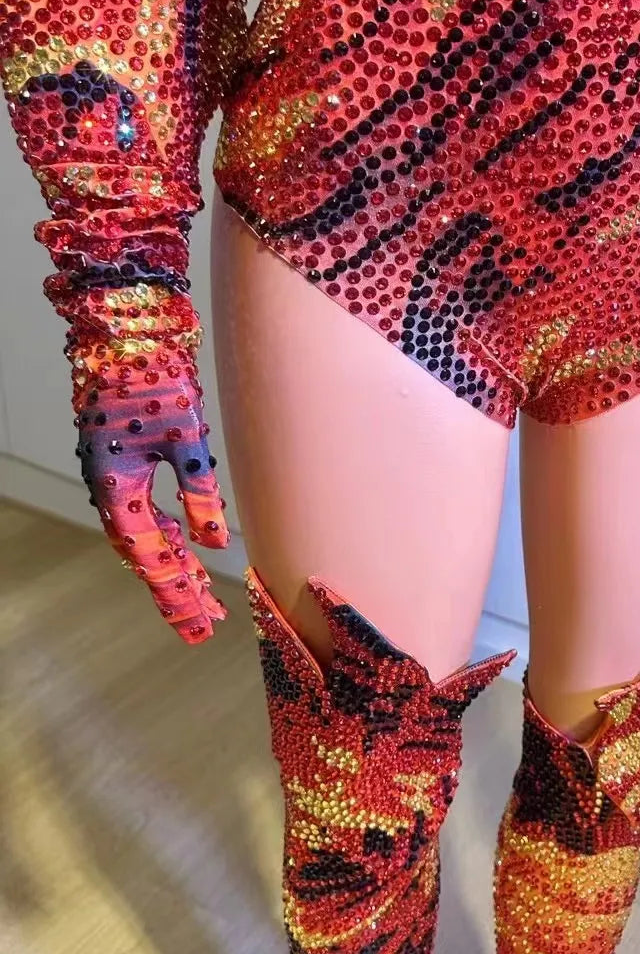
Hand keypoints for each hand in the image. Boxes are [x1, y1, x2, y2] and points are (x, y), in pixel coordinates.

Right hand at [74, 344, 229, 642]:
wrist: (129, 327)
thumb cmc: (156, 375)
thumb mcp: (187, 437)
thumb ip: (200, 492)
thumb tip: (215, 543)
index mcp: (116, 485)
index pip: (150, 554)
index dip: (176, 591)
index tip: (199, 623)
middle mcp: (109, 485)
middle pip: (144, 553)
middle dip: (175, 589)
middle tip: (204, 627)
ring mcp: (114, 473)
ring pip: (144, 533)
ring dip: (173, 564)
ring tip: (205, 597)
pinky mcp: (125, 458)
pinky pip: (144, 509)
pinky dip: (167, 533)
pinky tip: (190, 549)